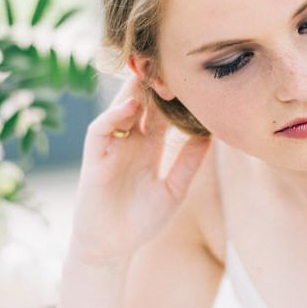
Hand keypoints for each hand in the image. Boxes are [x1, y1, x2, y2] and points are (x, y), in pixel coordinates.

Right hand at [69, 75, 210, 264]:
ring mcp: (112, 146)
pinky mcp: (95, 157)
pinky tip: (132, 105)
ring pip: (121, 108)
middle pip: (142, 102)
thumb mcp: (175, 189)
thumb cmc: (142, 220)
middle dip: (155, 82)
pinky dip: (115, 115)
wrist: (112, 247)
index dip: (175, 94)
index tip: (195, 77)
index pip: (162, 111)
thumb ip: (189, 162)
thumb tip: (212, 135)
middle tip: (174, 60)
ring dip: (134, 90)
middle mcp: (130, 140)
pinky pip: (102, 129)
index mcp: (149, 145)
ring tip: (154, 72)